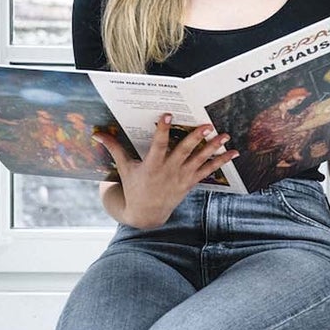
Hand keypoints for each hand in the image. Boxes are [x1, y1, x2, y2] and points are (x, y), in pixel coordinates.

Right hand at [91, 115, 236, 227]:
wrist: (146, 215)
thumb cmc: (134, 188)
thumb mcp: (124, 168)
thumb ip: (114, 148)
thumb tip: (96, 133)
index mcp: (152, 165)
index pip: (158, 144)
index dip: (162, 129)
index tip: (167, 115)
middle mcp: (169, 171)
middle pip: (184, 151)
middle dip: (196, 138)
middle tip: (207, 125)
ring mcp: (182, 177)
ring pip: (200, 160)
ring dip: (214, 148)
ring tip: (225, 135)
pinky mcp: (191, 183)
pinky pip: (208, 171)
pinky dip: (221, 162)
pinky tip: (233, 153)